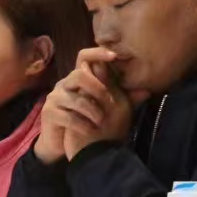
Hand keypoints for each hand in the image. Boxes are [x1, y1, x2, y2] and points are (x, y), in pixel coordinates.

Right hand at [37, 47, 136, 162]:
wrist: (65, 144)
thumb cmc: (88, 121)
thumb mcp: (108, 107)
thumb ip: (124, 98)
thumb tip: (147, 91)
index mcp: (79, 79)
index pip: (84, 56)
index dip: (97, 53)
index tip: (115, 55)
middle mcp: (65, 84)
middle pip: (78, 75)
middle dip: (96, 87)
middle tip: (108, 100)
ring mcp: (55, 98)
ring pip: (73, 97)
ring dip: (90, 109)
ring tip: (101, 120)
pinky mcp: (49, 113)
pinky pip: (66, 115)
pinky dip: (81, 124)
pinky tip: (90, 130)